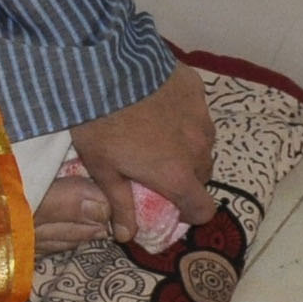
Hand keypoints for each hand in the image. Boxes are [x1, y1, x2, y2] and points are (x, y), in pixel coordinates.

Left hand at [67, 65, 216, 246]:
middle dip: (185, 177)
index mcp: (176, 175)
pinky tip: (158, 103)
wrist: (103, 66)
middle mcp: (197, 148)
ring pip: (203, 142)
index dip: (191, 213)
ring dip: (187, 145)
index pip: (204, 209)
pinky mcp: (196, 89)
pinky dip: (184, 114)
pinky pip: (198, 111)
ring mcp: (201, 116)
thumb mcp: (102, 168)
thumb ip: (119, 203)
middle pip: (202, 175)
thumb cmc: (98, 123)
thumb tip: (127, 235)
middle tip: (157, 167)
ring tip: (158, 134)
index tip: (174, 206)